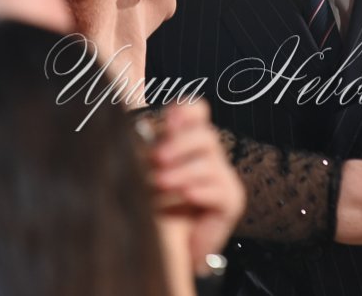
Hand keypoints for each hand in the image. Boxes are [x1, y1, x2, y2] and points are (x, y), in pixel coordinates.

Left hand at [150, 99, 245, 274]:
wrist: (165, 250)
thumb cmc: (154, 208)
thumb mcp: (144, 174)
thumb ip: (143, 151)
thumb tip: (130, 129)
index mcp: (188, 143)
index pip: (196, 113)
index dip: (186, 111)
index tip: (169, 119)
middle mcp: (209, 156)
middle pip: (205, 135)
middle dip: (179, 144)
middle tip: (156, 158)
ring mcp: (223, 178)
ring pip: (211, 163)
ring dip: (183, 172)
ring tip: (160, 183)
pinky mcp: (231, 201)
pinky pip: (221, 190)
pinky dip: (202, 191)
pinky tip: (187, 196)